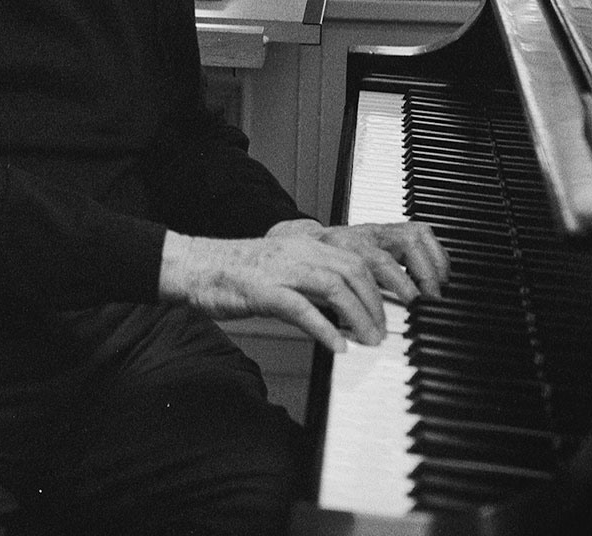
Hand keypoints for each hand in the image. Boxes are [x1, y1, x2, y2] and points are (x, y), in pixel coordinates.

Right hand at [157, 219, 447, 352]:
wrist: (194, 266)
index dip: (383, 284)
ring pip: (335, 286)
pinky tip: (337, 347)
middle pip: (354, 271)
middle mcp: (298, 251)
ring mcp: (281, 269)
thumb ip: (314, 285)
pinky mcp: (263, 290)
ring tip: (370, 341)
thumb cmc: (236, 273)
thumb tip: (346, 312)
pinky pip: (302, 308)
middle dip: (377, 304)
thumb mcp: (283, 271)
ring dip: (360, 317)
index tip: (396, 308)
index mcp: (306, 244)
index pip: (358, 259)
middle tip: (385, 332)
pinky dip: (325, 329)